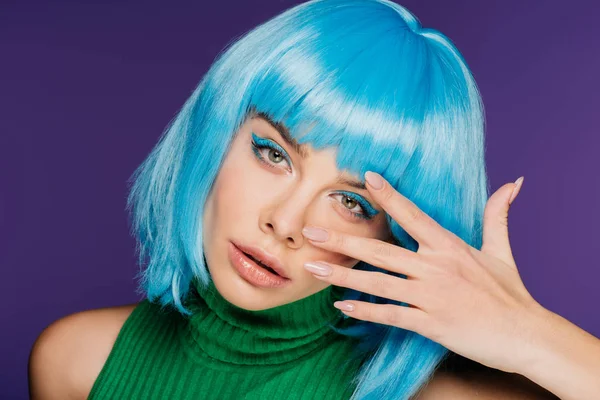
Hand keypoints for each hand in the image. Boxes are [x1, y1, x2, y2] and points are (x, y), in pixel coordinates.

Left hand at [301, 171, 546, 374]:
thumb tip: (514, 183)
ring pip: (377, 282)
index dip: (388, 195)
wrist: (526, 334)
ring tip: (313, 270)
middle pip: (380, 249)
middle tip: (309, 232)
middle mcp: (435, 266)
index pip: (412, 214)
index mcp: (448, 245)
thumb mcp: (500, 251)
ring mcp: (431, 295)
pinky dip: (365, 311)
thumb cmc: (510, 293)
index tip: (366, 177)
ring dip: (342, 276)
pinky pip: (391, 315)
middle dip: (342, 240)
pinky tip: (341, 306)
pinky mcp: (431, 322)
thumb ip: (497, 215)